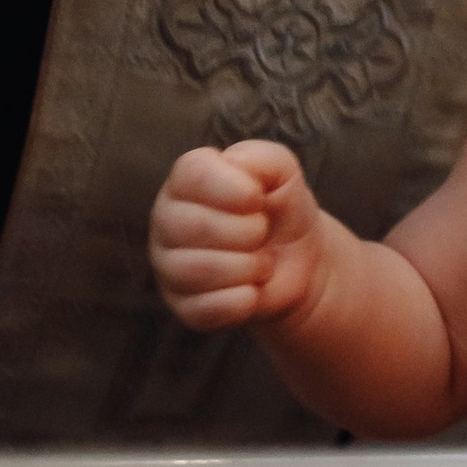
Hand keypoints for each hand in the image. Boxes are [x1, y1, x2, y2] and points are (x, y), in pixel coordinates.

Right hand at [150, 139, 324, 332]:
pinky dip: (245, 299)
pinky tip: (252, 289)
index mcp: (185, 181)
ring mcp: (169, 267)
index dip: (236, 189)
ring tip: (260, 261)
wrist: (299, 260)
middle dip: (248, 231)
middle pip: (194, 225)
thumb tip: (234, 170)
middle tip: (262, 232)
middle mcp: (166, 221)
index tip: (259, 199)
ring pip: (198, 270)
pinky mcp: (183, 306)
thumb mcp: (282, 171)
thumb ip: (261, 158)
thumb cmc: (281, 208)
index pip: (192, 174)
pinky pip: (208, 308)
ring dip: (249, 267)